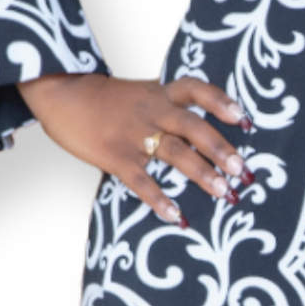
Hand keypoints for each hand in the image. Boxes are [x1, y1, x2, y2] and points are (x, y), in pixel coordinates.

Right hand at [17, 71, 253, 224]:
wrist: (60, 93)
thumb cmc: (107, 99)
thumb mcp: (142, 93)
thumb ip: (170, 106)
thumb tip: (206, 134)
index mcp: (160, 94)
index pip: (196, 89)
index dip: (221, 102)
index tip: (244, 119)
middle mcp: (152, 111)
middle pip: (193, 126)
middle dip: (220, 149)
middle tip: (243, 171)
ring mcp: (133, 133)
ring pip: (174, 152)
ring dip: (202, 173)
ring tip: (224, 193)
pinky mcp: (114, 155)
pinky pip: (140, 179)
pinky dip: (158, 198)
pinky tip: (176, 215)